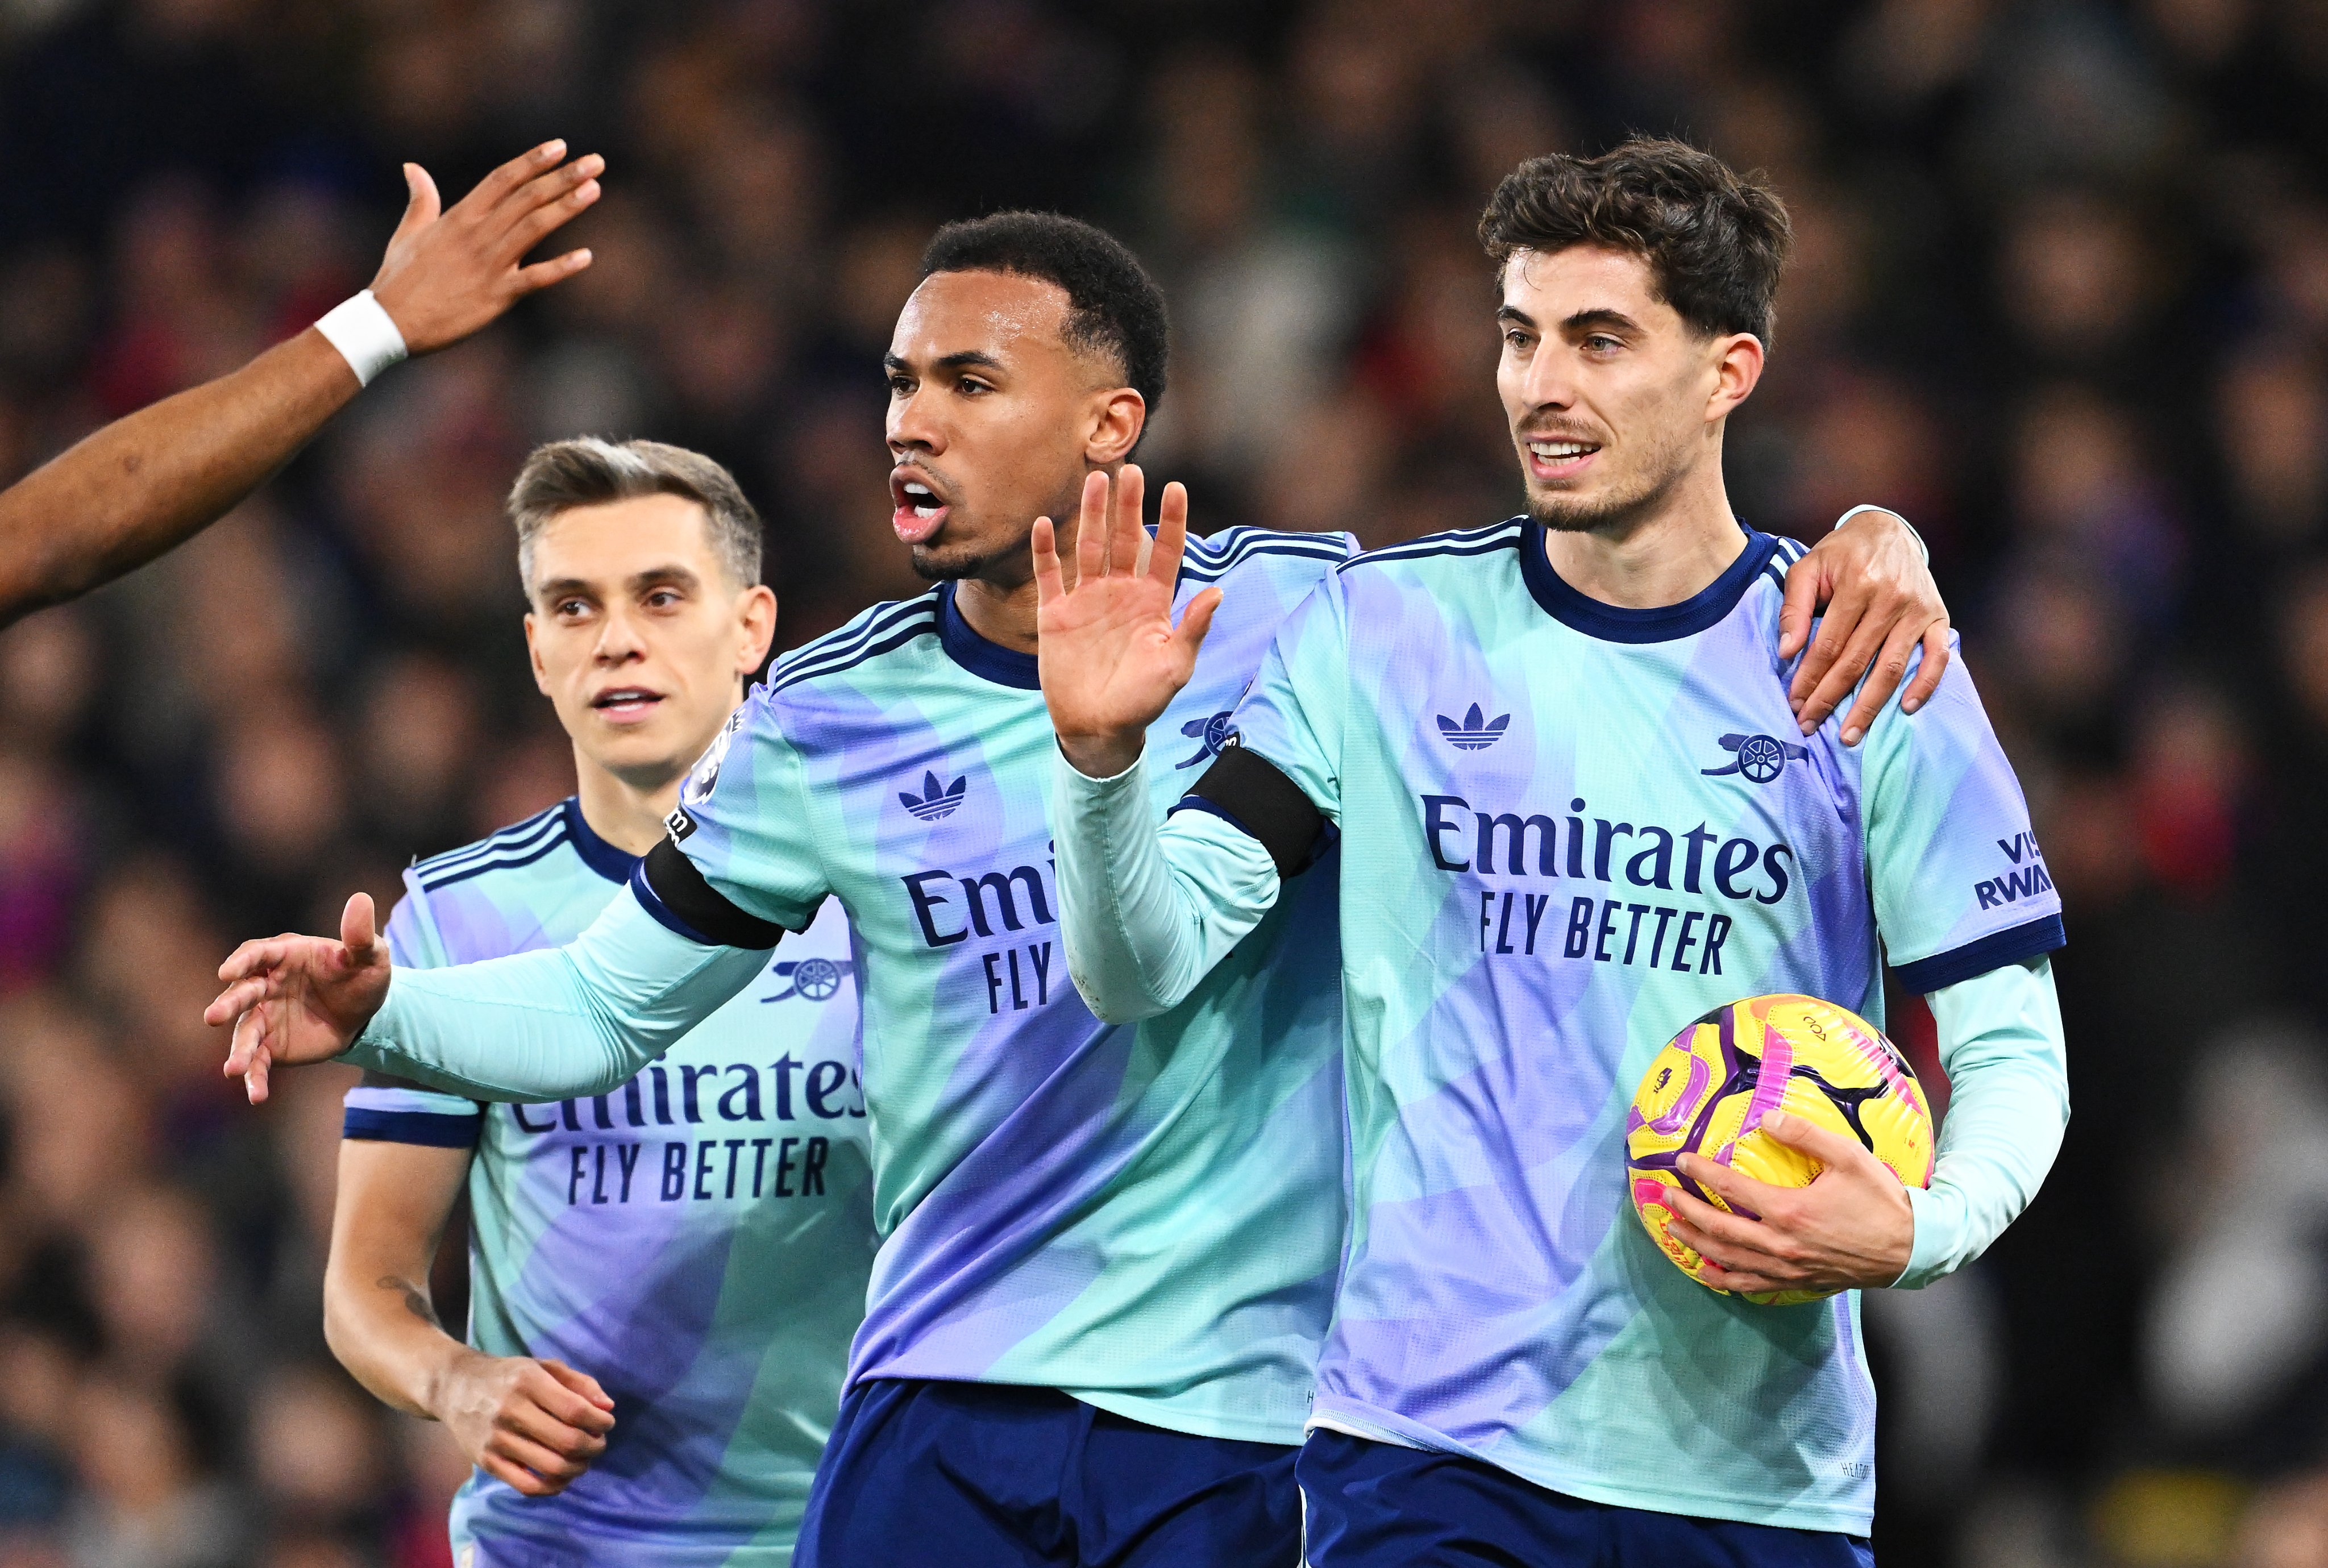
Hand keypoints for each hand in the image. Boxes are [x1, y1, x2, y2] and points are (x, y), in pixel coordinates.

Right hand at [207, 892, 392, 1103]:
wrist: (366, 1011)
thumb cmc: (362, 975)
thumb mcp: (370, 956)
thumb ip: (360, 935)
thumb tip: (361, 899)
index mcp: (285, 955)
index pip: (257, 953)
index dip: (242, 961)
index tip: (227, 971)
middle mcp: (267, 984)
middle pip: (242, 992)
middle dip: (228, 1004)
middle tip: (214, 1018)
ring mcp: (265, 1015)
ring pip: (246, 1032)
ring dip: (238, 1050)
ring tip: (232, 1069)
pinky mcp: (271, 1044)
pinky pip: (258, 1061)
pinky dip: (255, 1078)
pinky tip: (256, 1097)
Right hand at [367, 140, 601, 355]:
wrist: (390, 323)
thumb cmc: (399, 280)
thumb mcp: (409, 233)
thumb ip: (421, 200)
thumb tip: (412, 167)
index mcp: (459, 217)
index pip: (502, 180)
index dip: (532, 161)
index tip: (559, 147)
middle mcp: (477, 234)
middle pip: (526, 197)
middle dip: (562, 177)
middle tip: (595, 162)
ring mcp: (488, 264)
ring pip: (534, 227)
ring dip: (566, 207)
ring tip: (594, 189)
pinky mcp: (496, 295)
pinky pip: (535, 278)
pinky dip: (561, 268)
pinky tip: (586, 257)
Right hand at [432, 1351, 615, 1497]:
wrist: (455, 1387)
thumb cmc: (508, 1375)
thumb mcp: (544, 1366)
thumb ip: (579, 1383)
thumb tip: (607, 1408)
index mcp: (529, 1381)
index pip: (575, 1410)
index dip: (599, 1422)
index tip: (606, 1424)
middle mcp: (511, 1411)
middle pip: (567, 1441)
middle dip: (594, 1447)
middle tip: (598, 1443)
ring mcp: (497, 1440)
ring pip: (551, 1467)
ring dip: (578, 1468)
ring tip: (583, 1460)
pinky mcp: (486, 1462)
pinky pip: (527, 1486)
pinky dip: (552, 1487)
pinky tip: (561, 1477)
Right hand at [1033, 464, 1220, 777]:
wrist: (1098, 728)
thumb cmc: (1143, 701)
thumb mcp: (1176, 666)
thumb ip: (1192, 628)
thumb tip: (1218, 592)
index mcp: (1153, 602)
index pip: (1165, 552)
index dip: (1171, 521)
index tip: (1176, 487)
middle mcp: (1121, 593)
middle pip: (1124, 539)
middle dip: (1127, 505)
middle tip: (1130, 467)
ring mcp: (1087, 600)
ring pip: (1089, 547)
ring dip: (1091, 515)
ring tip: (1095, 480)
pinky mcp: (1056, 615)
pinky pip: (1050, 575)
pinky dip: (1046, 551)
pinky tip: (1045, 522)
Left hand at [1666, 1109, 1914, 1295]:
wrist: (1911, 1247)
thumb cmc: (1880, 1199)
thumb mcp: (1848, 1156)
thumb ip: (1805, 1135)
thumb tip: (1766, 1118)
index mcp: (1790, 1211)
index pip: (1732, 1190)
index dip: (1703, 1174)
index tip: (1682, 1161)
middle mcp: (1782, 1244)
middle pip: (1721, 1230)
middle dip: (1688, 1212)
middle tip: (1663, 1198)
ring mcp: (1788, 1268)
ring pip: (1730, 1260)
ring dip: (1697, 1245)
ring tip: (1673, 1230)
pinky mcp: (1798, 1282)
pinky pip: (1752, 1285)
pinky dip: (1726, 1279)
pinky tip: (1711, 1272)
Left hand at [1778, 508, 1948, 745]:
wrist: (1887, 529)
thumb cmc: (1842, 554)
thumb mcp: (1808, 567)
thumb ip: (1794, 608)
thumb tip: (1788, 652)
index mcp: (1858, 583)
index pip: (1829, 644)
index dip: (1810, 677)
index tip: (1794, 703)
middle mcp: (1892, 598)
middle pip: (1857, 661)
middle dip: (1831, 698)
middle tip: (1811, 725)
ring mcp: (1919, 610)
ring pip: (1892, 667)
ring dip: (1871, 705)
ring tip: (1850, 734)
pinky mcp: (1938, 617)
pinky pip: (1938, 657)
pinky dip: (1925, 684)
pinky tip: (1906, 708)